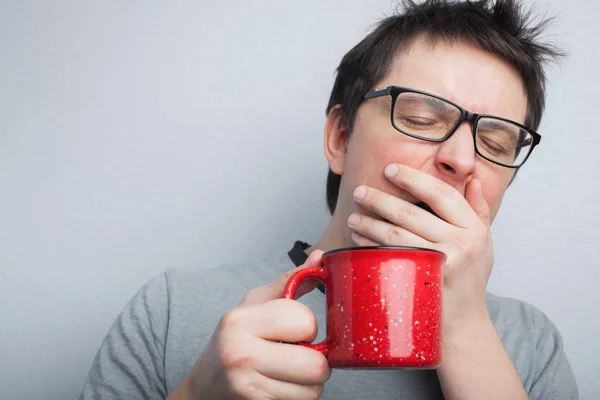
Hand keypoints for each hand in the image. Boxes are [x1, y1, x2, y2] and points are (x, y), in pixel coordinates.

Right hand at [172, 251, 330, 399]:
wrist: (205, 384)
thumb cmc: (234, 338)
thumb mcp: (255, 304)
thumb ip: (290, 281)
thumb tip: (320, 257)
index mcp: (240, 320)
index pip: (305, 322)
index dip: (308, 326)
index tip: (293, 329)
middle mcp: (240, 353)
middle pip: (316, 364)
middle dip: (316, 360)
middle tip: (298, 354)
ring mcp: (246, 385)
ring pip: (313, 389)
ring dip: (309, 382)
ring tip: (289, 370)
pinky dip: (299, 395)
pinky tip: (280, 384)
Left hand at [347, 163, 493, 326]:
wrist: (464, 325)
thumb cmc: (469, 280)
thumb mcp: (484, 243)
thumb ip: (478, 210)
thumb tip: (473, 178)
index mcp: (474, 228)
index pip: (440, 193)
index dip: (413, 178)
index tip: (390, 170)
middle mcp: (462, 243)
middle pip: (411, 212)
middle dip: (379, 199)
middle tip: (360, 191)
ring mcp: (442, 264)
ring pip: (395, 235)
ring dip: (369, 222)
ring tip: (354, 216)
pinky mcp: (423, 282)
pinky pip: (388, 256)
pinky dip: (369, 244)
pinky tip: (358, 238)